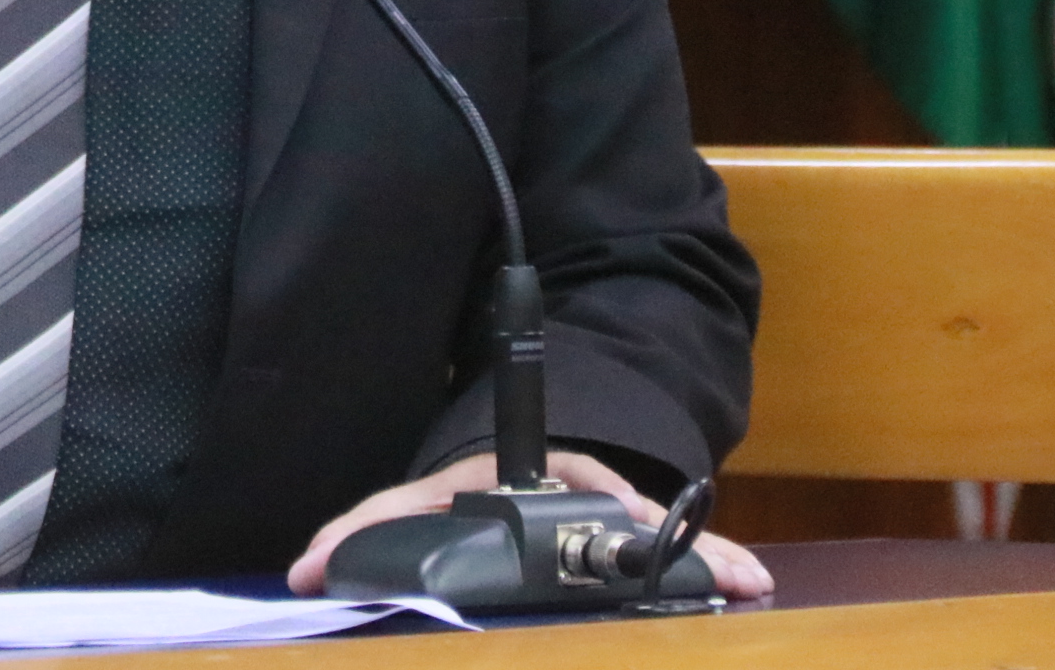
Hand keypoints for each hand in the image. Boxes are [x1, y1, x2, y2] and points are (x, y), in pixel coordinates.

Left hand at [288, 450, 774, 600]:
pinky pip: (672, 548)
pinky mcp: (624, 534)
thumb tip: (305, 569)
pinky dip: (711, 562)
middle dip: (665, 532)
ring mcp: (605, 505)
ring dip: (706, 553)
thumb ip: (360, 535)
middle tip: (718, 564)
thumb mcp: (410, 508)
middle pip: (627, 505)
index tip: (630, 513)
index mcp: (523, 472)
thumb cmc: (457, 496)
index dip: (603, 497)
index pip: (566, 477)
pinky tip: (749, 583)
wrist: (500, 474)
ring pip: (656, 528)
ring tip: (747, 578)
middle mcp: (574, 483)